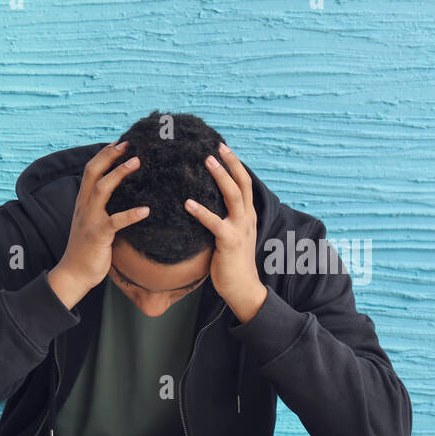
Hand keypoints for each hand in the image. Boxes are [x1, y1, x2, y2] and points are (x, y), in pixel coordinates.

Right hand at [48, 140, 147, 308]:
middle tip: (129, 143)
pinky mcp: (97, 235)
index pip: (91, 171)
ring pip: (102, 189)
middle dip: (110, 155)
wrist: (74, 274)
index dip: (104, 155)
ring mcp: (89, 220)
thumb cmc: (88, 249)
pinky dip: (130, 214)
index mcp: (83, 202)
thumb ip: (104, 209)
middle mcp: (83, 207)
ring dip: (119, 174)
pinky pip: (115, 222)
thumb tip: (124, 198)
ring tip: (137, 162)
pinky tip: (146, 210)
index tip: (120, 142)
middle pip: (93, 172)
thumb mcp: (94, 223)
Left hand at [184, 141, 266, 322]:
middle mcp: (247, 219)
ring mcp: (240, 229)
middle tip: (217, 147)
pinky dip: (201, 211)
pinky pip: (215, 223)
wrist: (243, 288)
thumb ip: (223, 220)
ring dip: (221, 177)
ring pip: (233, 197)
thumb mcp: (231, 236)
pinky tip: (187, 203)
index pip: (244, 184)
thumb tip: (204, 206)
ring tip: (207, 162)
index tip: (223, 148)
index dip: (235, 165)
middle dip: (231, 164)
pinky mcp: (230, 242)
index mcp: (247, 216)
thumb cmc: (232, 264)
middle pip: (242, 184)